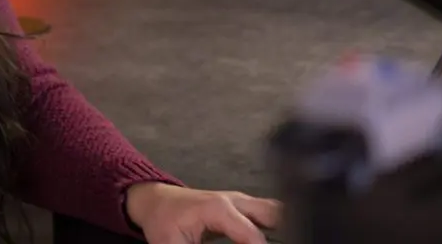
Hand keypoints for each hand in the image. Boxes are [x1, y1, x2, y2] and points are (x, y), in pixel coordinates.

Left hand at [125, 182, 280, 243]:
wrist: (156, 202)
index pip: (254, 237)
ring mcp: (242, 202)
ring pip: (276, 213)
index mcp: (219, 208)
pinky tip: (277, 239)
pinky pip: (270, 217)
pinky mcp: (244, 208)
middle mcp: (236, 201)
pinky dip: (277, 229)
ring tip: (286, 241)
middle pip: (275, 216)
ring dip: (282, 230)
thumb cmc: (163, 221)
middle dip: (285, 234)